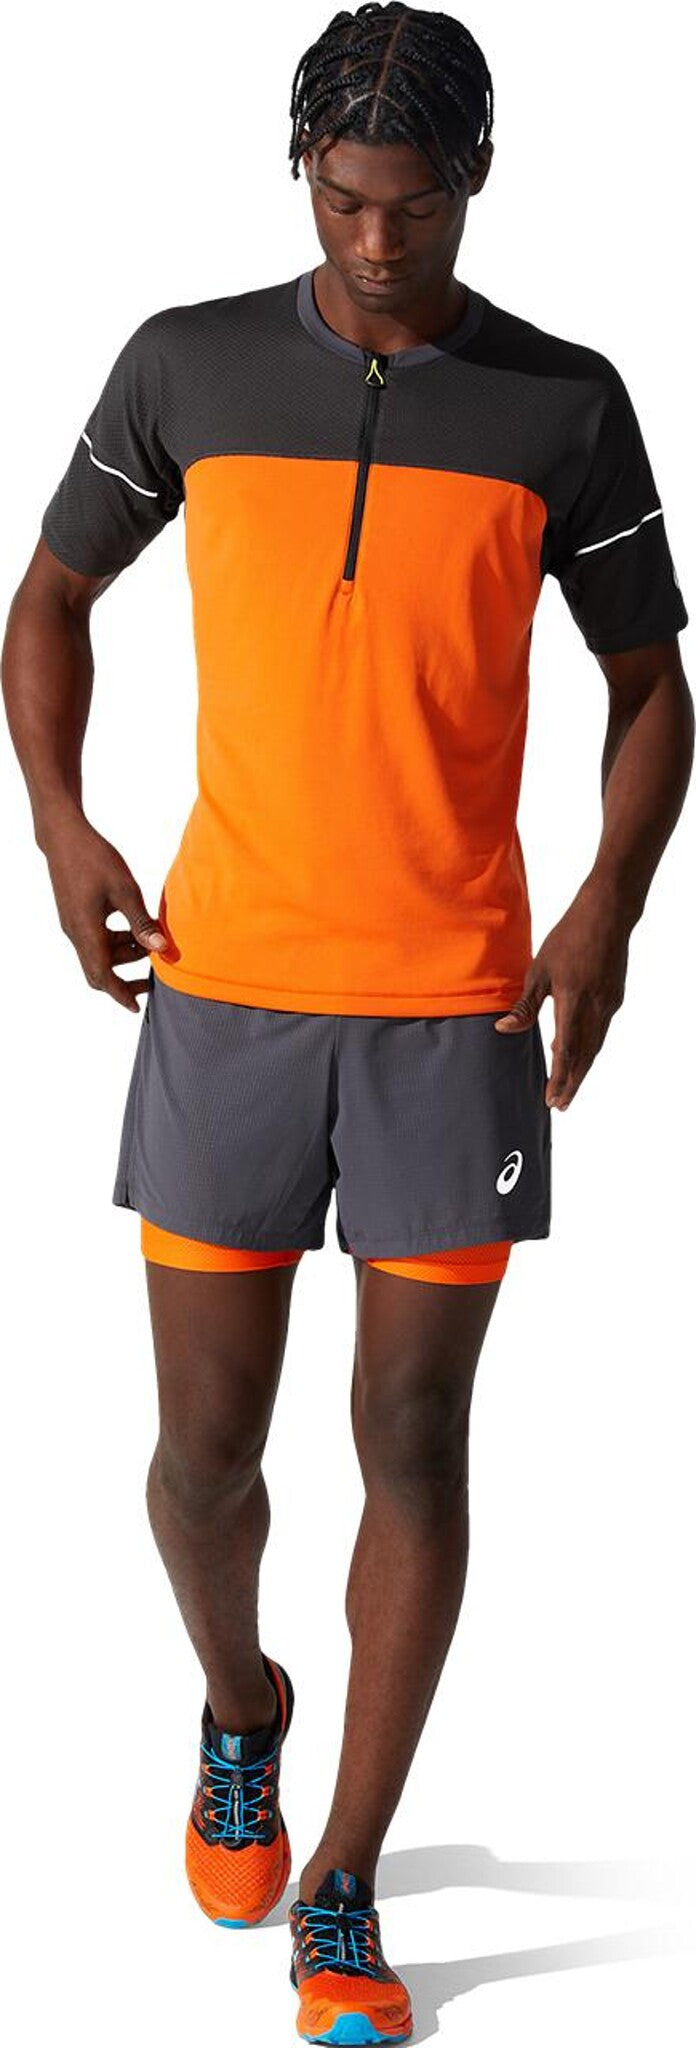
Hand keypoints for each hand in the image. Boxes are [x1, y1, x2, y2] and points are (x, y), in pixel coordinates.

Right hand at [42, 809, 168, 1012]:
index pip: (101, 976)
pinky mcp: (75, 914)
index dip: (120, 994)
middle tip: (152, 978)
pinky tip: (137, 925)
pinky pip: (96, 938)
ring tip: (151, 939)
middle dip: (125, 978)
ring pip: (99, 953)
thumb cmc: (94, 858)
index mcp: (86, 931)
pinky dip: (117, 939)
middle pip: (98, 970)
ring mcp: (73, 924)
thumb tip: (162, 950)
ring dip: (125, 953)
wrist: (64, 836)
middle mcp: (76, 933)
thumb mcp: (125, 890)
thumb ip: (141, 923)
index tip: (137, 1006)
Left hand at [493, 874, 630, 1109]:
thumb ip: (525, 1005)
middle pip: (584, 1057)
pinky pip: (600, 1031)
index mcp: (572, 1001)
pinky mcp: (615, 998)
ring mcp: (609, 1004)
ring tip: (569, 1086)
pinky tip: (579, 1052)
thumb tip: (503, 1029)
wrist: (608, 914)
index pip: (565, 1051)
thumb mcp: (540, 970)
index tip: (550, 1099)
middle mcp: (595, 1008)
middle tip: (560, 1105)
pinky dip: (589, 1047)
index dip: (558, 1078)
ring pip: (595, 1046)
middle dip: (572, 1084)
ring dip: (581, 1069)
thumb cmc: (568, 937)